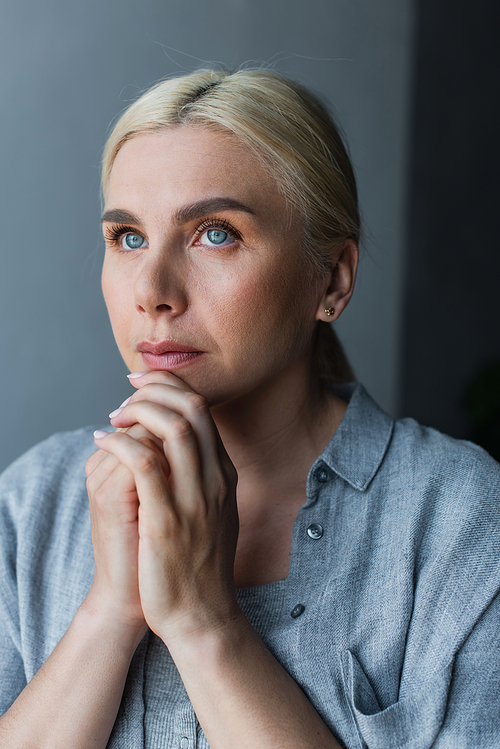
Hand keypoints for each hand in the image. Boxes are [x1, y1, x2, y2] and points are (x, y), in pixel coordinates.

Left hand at [93, 371, 239, 644]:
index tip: (142, 382)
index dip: (170, 386)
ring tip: (115, 418)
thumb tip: (178, 445)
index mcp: (225, 475)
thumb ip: (203, 477)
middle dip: (155, 387)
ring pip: (172, 427)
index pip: (202, 410)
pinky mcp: (167, 521)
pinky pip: (144, 463)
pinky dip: (122, 443)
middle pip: (191, 408)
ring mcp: (195, 499)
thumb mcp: (215, 513)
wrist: (203, 616)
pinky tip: (105, 441)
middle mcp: (216, 480)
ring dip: (138, 411)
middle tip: (126, 390)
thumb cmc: (200, 565)